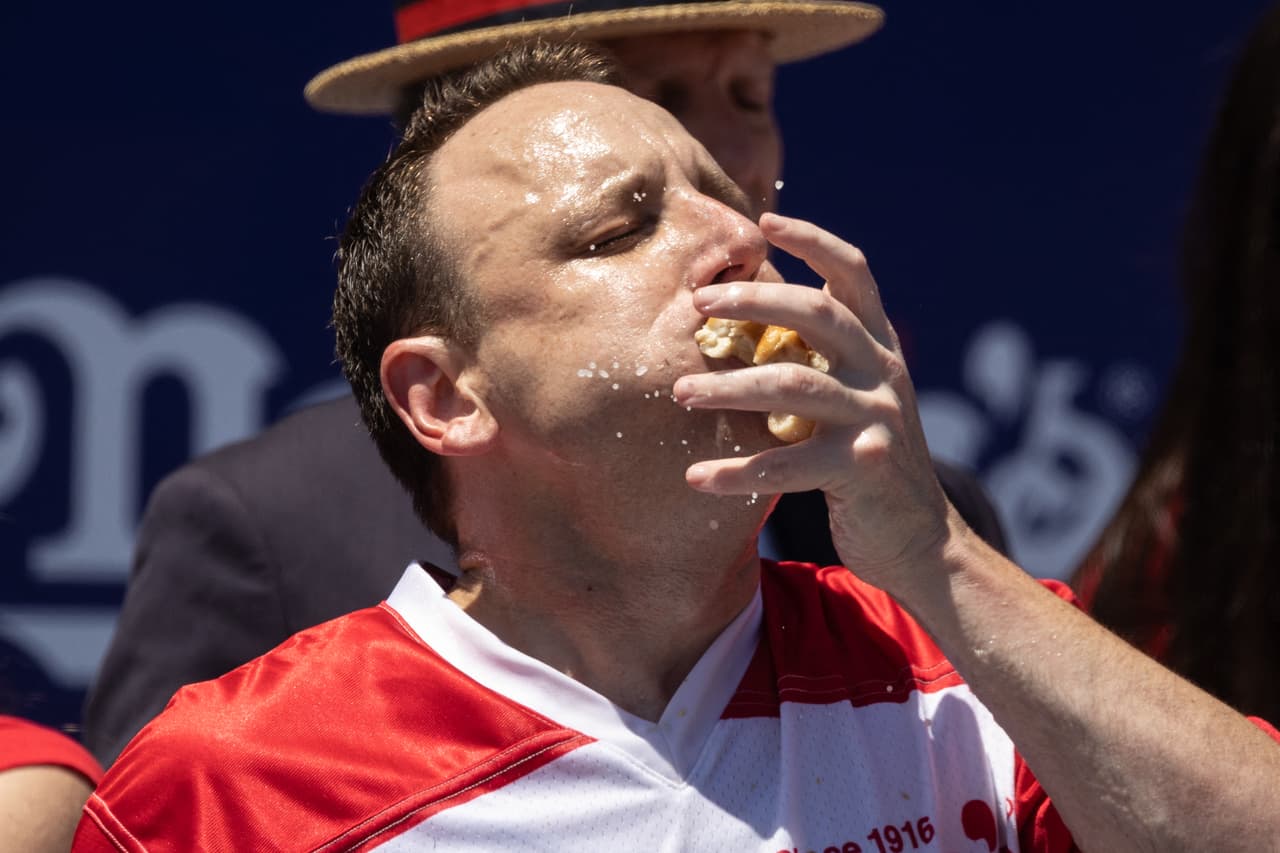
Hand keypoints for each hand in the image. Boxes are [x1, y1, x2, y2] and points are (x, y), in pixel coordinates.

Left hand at [673, 213, 951, 589]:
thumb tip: (748, 329)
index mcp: (879, 347)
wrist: (922, 540)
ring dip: (729, 386)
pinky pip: (786, 465)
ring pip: (793, 384)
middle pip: (818, 313)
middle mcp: (883, 372)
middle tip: (698, 305)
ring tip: (681, 393)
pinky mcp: (862, 468)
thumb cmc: (867, 464)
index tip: (765, 222)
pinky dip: (736, 472)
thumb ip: (822, 363)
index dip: (813, 240)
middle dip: (753, 301)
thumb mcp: (857, 400)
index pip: (854, 273)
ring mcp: (876, 418)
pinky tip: (697, 479)